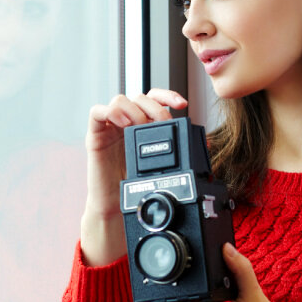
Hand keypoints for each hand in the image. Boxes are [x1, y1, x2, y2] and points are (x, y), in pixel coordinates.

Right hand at [80, 89, 187, 265]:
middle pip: (139, 96)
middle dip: (154, 107)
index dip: (167, 95)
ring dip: (134, 109)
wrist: (113, 206)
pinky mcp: (95, 135)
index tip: (181, 104)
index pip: (154, 98)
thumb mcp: (161, 166)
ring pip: (120, 99)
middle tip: (162, 124)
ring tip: (140, 126)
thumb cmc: (134, 186)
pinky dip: (110, 112)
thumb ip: (179, 152)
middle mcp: (126, 122)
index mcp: (142, 124)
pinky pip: (96, 112)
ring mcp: (110, 127)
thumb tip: (206, 144)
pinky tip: (123, 124)